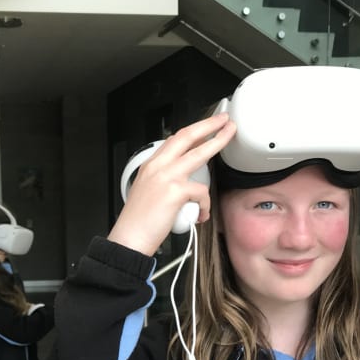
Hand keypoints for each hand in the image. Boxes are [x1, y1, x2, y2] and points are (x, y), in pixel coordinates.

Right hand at [108, 113, 235, 255]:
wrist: (130, 239)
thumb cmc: (139, 222)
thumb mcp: (147, 191)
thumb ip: (165, 179)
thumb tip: (187, 179)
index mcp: (150, 165)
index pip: (174, 140)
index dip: (193, 130)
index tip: (206, 126)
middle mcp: (158, 166)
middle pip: (187, 136)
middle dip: (208, 125)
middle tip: (224, 120)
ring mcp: (166, 176)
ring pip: (199, 154)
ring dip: (218, 142)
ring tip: (229, 137)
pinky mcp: (175, 191)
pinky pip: (201, 192)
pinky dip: (204, 206)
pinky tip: (199, 215)